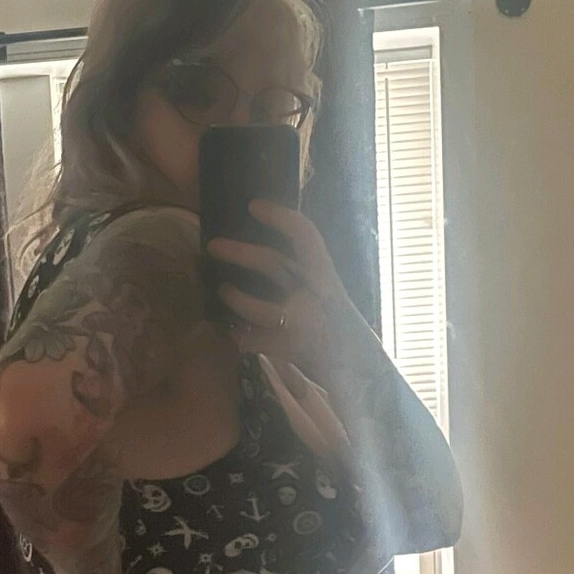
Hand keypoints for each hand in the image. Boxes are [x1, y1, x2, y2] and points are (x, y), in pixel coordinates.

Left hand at [206, 201, 350, 370]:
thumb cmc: (339, 328)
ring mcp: (302, 323)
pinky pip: (253, 340)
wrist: (360, 368)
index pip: (306, 236)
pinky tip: (230, 334)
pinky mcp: (290, 349)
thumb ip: (303, 277)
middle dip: (239, 252)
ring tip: (223, 291)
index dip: (280, 217)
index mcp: (326, 276)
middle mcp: (315, 295)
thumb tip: (264, 258)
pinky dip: (239, 336)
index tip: (254, 205)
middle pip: (271, 263)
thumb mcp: (329, 294)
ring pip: (258, 307)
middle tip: (213, 245)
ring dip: (235, 299)